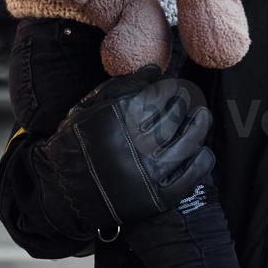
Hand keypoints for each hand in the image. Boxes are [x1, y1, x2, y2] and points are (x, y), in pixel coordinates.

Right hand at [38, 64, 213, 235]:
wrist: (63, 193)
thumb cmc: (76, 144)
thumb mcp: (88, 108)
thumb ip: (120, 86)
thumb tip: (155, 70)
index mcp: (119, 117)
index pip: (158, 94)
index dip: (170, 88)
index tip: (173, 88)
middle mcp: (135, 143)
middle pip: (176, 115)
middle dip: (185, 102)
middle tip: (188, 99)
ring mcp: (148, 172)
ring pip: (189, 141)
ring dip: (200, 125)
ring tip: (202, 117)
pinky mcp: (157, 198)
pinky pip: (192, 175)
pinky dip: (203, 159)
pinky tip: (202, 150)